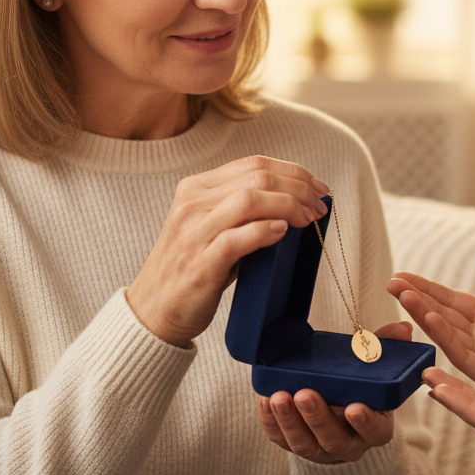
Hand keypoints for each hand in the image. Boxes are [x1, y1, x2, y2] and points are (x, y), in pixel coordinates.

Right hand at [126, 156, 329, 346]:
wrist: (154, 310)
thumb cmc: (195, 268)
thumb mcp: (215, 228)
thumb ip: (245, 210)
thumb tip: (299, 201)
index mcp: (196, 188)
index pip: (254, 164)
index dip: (293, 171)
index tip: (318, 187)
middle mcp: (192, 203)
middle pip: (257, 177)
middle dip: (299, 188)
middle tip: (320, 206)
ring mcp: (193, 232)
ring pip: (249, 200)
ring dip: (289, 206)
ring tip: (308, 220)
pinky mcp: (200, 263)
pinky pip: (237, 238)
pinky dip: (265, 231)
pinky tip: (284, 232)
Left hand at [256, 321, 408, 462]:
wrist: (339, 408)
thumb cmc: (360, 386)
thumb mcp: (376, 368)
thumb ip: (386, 347)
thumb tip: (403, 328)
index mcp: (376, 428)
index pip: (376, 432)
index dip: (366, 423)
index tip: (354, 407)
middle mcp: (350, 444)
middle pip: (334, 440)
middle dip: (318, 418)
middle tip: (305, 394)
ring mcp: (321, 450)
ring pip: (304, 444)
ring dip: (289, 421)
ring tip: (278, 396)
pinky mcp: (296, 446)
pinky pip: (281, 440)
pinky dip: (272, 423)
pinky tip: (266, 401)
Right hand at [387, 252, 474, 403]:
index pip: (453, 301)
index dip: (428, 289)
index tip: (402, 276)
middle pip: (443, 315)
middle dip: (417, 300)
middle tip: (391, 283)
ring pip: (448, 334)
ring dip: (425, 316)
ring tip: (404, 296)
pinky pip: (464, 357)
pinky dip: (446, 339)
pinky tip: (431, 321)